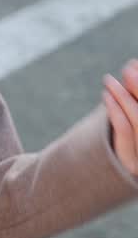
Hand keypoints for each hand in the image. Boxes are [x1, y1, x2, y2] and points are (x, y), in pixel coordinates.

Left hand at [102, 59, 137, 175]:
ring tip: (109, 79)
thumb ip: (133, 94)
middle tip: (128, 68)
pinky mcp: (131, 164)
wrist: (104, 173)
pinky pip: (124, 132)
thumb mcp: (128, 111)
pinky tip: (105, 95)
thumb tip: (132, 64)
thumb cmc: (121, 135)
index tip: (134, 65)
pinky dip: (115, 110)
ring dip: (124, 96)